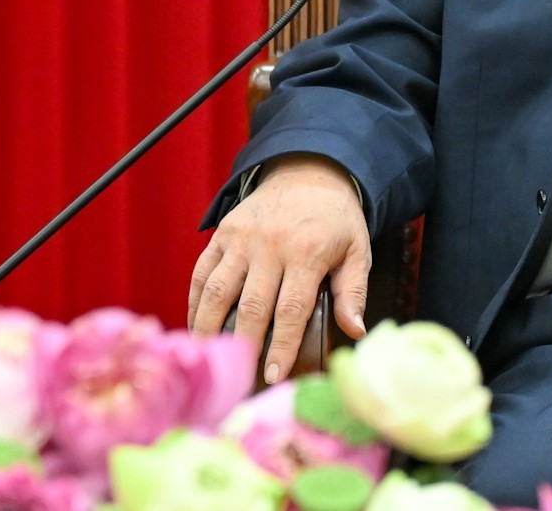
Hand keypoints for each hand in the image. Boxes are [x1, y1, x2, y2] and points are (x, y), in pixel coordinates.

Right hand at [188, 153, 370, 383]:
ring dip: (209, 329)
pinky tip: (196, 326)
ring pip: (216, 291)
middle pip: (250, 305)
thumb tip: (354, 331)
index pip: (290, 310)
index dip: (280, 347)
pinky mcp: (223, 233)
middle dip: (243, 346)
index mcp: (306, 252)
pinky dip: (194, 302)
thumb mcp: (357, 249)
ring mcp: (241, 239)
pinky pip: (201, 272)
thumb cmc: (335, 219)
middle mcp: (269, 246)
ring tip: (209, 359)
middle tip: (238, 379)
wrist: (310, 170)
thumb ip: (353, 291)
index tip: (273, 377)